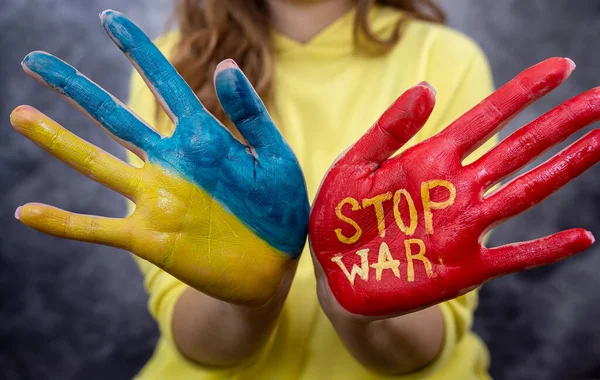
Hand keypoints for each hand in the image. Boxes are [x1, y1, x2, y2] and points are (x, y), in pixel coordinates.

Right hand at [12, 10, 308, 305]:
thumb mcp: (274, 157)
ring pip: (97, 164)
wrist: (274, 266)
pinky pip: (98, 229)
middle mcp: (170, 163)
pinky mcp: (150, 238)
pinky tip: (25, 213)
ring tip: (19, 114)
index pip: (163, 85)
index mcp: (202, 138)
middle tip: (34, 61)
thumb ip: (250, 114)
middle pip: (114, 118)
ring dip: (58, 140)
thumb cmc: (279, 209)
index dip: (138, 52)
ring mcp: (156, 199)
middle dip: (74, 89)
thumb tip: (225, 64)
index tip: (110, 20)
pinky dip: (63, 223)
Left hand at [310, 58, 599, 316]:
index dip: (522, 93)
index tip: (562, 68)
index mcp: (430, 158)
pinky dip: (546, 249)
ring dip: (565, 168)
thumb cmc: (339, 215)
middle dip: (560, 123)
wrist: (333, 273)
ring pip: (524, 192)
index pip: (486, 118)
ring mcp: (463, 227)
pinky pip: (513, 257)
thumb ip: (389, 129)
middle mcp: (455, 188)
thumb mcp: (354, 164)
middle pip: (518, 149)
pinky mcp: (462, 268)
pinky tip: (582, 238)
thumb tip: (426, 87)